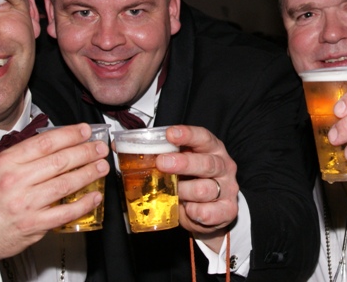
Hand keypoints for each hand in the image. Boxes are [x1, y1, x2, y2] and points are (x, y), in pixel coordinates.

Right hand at [0, 123, 109, 272]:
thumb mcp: (2, 168)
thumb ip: (28, 155)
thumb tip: (62, 142)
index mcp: (8, 162)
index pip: (45, 142)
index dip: (70, 135)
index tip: (86, 131)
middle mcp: (16, 181)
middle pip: (59, 161)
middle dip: (85, 152)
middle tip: (100, 148)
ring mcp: (26, 204)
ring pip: (65, 184)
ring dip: (88, 174)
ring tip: (101, 167)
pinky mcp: (34, 224)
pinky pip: (65, 212)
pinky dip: (84, 204)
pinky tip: (95, 196)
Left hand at [157, 125, 238, 252]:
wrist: (211, 210)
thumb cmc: (191, 180)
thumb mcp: (178, 164)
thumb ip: (158, 154)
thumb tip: (117, 146)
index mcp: (211, 148)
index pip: (203, 137)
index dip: (187, 134)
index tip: (170, 133)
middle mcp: (223, 165)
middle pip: (207, 162)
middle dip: (183, 163)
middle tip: (162, 163)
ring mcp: (228, 188)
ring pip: (206, 189)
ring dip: (185, 192)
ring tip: (174, 194)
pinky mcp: (229, 209)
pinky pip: (212, 212)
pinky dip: (197, 213)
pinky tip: (189, 210)